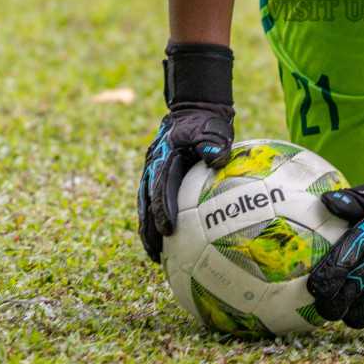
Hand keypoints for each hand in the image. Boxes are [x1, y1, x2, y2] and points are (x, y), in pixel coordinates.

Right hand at [136, 42, 234, 262]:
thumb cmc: (205, 121)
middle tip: (154, 252)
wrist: (193, 109)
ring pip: (145, 204)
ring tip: (153, 254)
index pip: (160, 187)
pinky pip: (154, 201)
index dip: (163, 209)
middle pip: (146, 201)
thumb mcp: (210, 127)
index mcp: (163, 156)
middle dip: (148, 228)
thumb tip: (218, 158)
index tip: (167, 229)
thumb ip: (213, 142)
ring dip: (147, 228)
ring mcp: (153, 171)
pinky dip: (155, 219)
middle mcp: (153, 165)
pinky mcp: (159, 176)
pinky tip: (165, 240)